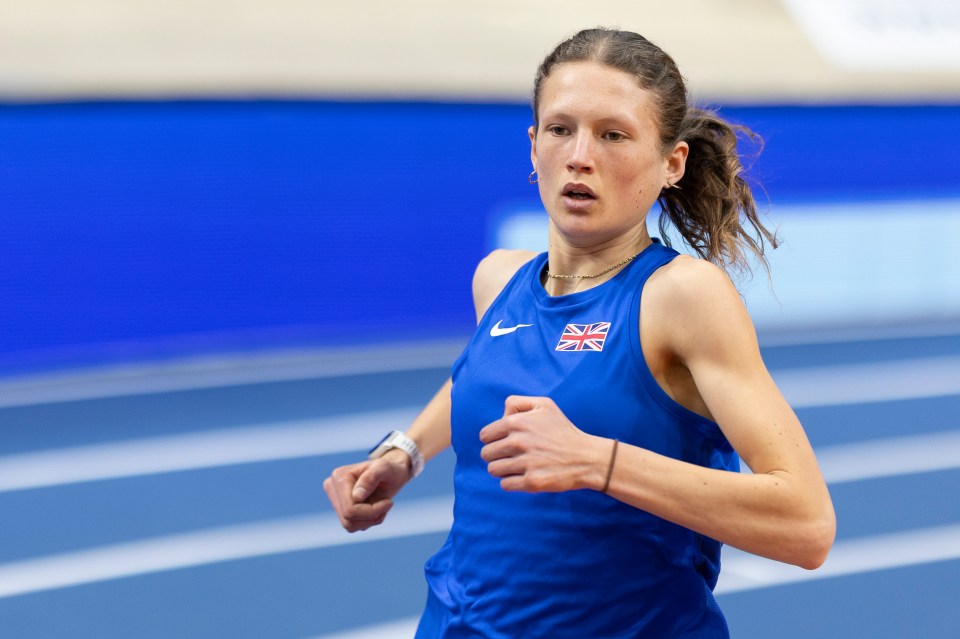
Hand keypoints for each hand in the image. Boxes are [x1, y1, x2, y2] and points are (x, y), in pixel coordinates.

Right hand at [323, 450, 411, 531]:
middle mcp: (332, 488)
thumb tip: (357, 497)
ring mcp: (335, 500)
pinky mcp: (340, 510)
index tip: (389, 502)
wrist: (391, 475)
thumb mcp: (384, 468)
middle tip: (388, 504)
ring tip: (383, 506)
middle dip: (372, 516)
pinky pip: (352, 526)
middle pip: (348, 518)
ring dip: (371, 520)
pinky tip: (376, 509)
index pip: (350, 508)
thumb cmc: (388, 470)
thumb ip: (370, 478)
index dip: (372, 511)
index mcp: (339, 477)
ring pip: (349, 525)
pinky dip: (368, 521)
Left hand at [479, 395, 606, 492]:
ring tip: (518, 466)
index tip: (505, 442)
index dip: (493, 439)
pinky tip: (524, 475)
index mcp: (516, 422)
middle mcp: (518, 442)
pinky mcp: (531, 482)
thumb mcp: (544, 405)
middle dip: (496, 455)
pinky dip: (512, 482)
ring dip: (502, 469)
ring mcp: (525, 463)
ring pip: (493, 470)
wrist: (586, 458)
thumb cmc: (563, 431)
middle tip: (512, 455)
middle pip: (486, 454)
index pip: (484, 435)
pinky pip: (505, 485)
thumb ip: (517, 403)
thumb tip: (500, 416)